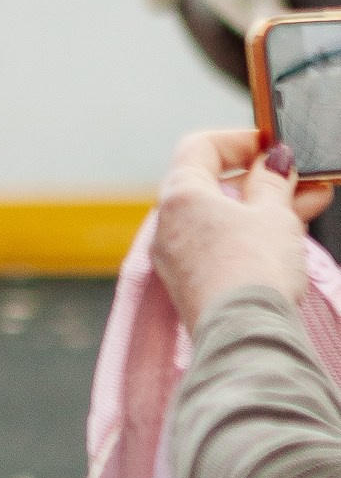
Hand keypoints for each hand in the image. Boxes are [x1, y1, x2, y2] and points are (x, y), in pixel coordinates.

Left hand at [150, 125, 332, 333]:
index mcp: (179, 196)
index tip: (273, 145)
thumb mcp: (273, 214)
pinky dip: (251, 235)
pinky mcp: (191, 285)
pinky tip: (289, 236)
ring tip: (311, 204)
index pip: (201, 147)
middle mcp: (168, 225)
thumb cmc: (254, 271)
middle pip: (214, 184)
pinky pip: (221, 245)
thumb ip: (272, 181)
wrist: (245, 337)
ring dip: (265, 207)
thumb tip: (273, 162)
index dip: (240, 140)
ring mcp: (177, 257)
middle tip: (303, 178)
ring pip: (222, 217)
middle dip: (263, 179)